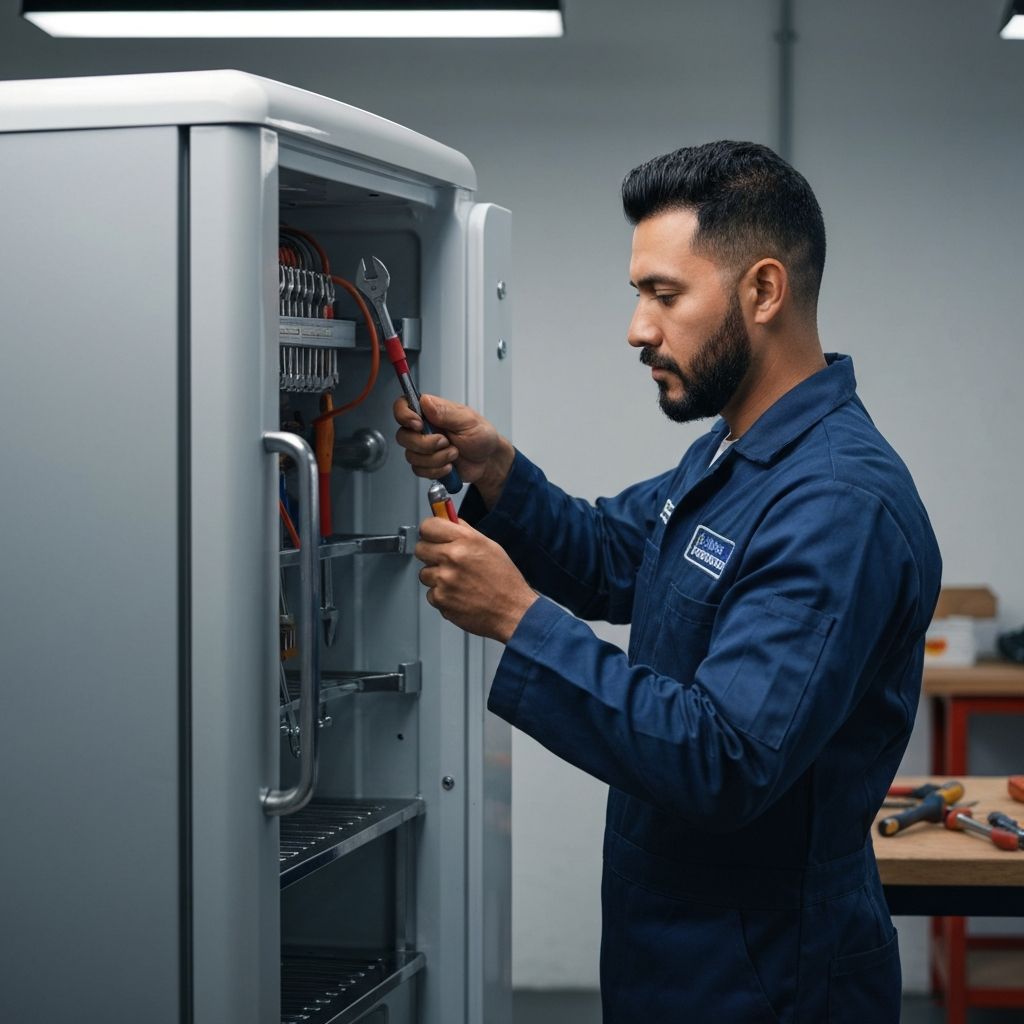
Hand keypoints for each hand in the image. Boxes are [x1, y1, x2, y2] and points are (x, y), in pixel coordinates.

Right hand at [393, 394, 514, 507]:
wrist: (488, 461)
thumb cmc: (481, 436)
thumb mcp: (468, 420)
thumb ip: (445, 412)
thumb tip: (425, 401)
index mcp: (432, 412)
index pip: (403, 406)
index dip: (404, 415)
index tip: (418, 424)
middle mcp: (424, 428)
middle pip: (403, 436)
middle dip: (425, 444)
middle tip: (445, 442)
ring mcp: (424, 447)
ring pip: (411, 456)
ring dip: (436, 459)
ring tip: (453, 454)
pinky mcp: (427, 464)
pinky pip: (419, 470)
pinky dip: (437, 470)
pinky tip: (449, 465)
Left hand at [415, 516, 536, 641]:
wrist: (512, 611)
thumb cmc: (504, 580)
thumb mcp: (490, 546)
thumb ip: (465, 532)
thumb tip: (448, 520)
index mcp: (465, 540)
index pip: (428, 526)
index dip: (429, 531)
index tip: (432, 535)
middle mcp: (452, 557)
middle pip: (420, 548)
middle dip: (430, 553)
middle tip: (444, 560)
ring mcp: (444, 580)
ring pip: (424, 573)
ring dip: (436, 577)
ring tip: (457, 581)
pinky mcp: (440, 599)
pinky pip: (430, 593)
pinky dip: (441, 595)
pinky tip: (458, 594)